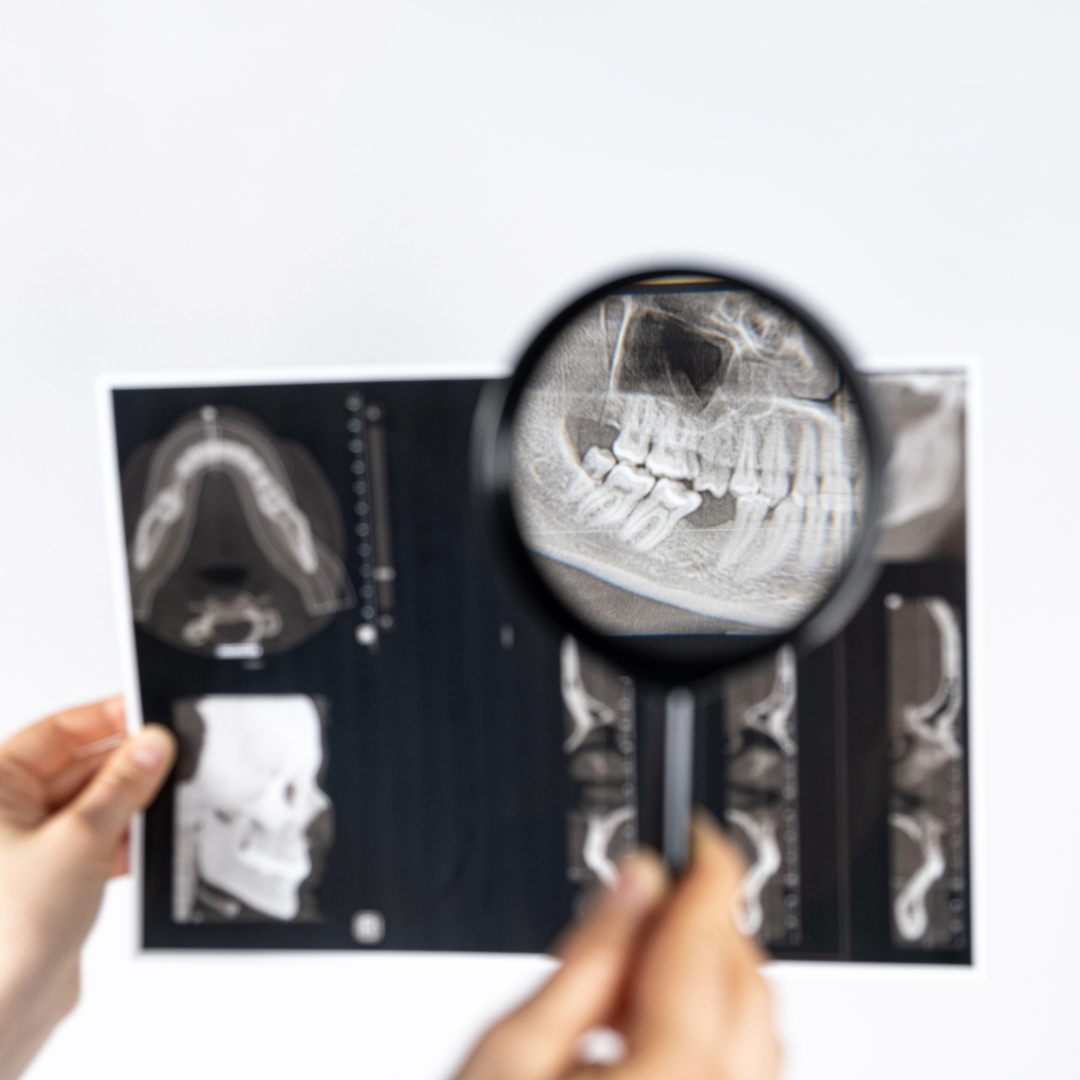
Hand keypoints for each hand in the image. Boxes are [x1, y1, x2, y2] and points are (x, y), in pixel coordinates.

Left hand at [0, 698, 175, 1079]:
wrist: (4, 1006)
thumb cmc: (9, 927)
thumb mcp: (82, 838)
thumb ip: (124, 785)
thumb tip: (153, 744)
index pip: (59, 731)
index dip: (107, 718)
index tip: (150, 714)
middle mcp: (7, 812)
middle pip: (80, 765)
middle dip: (126, 765)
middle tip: (171, 759)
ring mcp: (30, 845)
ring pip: (93, 802)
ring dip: (129, 803)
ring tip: (163, 802)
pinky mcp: (53, 876)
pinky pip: (97, 837)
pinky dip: (124, 837)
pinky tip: (147, 839)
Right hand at [456, 814, 780, 1079]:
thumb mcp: (507, 1055)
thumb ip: (585, 960)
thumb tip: (634, 882)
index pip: (710, 953)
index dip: (711, 875)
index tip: (700, 835)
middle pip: (752, 991)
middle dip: (713, 924)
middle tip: (652, 896)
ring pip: (766, 1037)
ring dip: (721, 978)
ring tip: (641, 968)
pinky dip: (724, 1033)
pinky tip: (659, 1027)